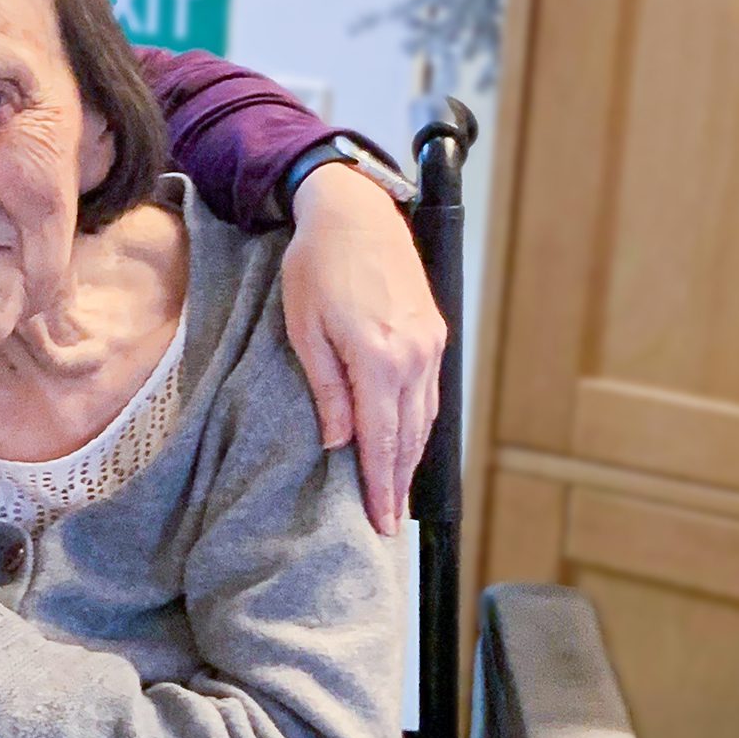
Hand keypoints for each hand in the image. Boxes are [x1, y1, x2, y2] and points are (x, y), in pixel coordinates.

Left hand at [281, 162, 445, 535]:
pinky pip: (429, 393)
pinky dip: (419, 425)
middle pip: (410, 438)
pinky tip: (407, 443)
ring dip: (412, 458)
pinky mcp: (434, 332)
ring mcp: (431, 344)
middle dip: (399, 484)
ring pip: (425, 418)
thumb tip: (337, 442)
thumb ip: (325, 390)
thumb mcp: (305, 331)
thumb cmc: (316, 267)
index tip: (380, 523)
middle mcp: (415, 356)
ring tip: (397, 495)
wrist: (353, 213)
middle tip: (389, 524)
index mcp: (379, 359)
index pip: (383, 442)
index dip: (381, 487)